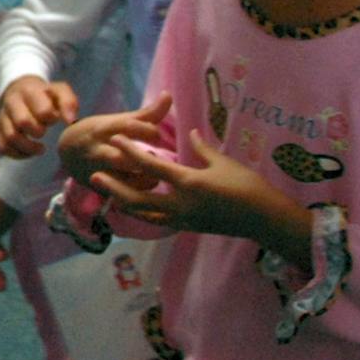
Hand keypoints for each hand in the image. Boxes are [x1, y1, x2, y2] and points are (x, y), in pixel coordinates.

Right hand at [0, 76, 80, 157]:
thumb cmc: (45, 95)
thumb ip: (68, 102)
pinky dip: (19, 154)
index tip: (54, 118)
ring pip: (11, 137)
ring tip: (41, 148)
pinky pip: (4, 147)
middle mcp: (12, 102)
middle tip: (44, 131)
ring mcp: (3, 117)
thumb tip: (70, 121)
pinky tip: (29, 151)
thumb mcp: (59, 91)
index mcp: (29, 91)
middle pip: (22, 122)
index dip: (51, 118)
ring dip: (29, 147)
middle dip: (38, 131)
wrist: (21, 91)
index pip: (42, 110)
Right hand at [59, 93, 171, 190]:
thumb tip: (169, 95)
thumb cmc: (98, 132)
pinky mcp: (98, 187)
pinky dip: (138, 191)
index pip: (129, 127)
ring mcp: (97, 170)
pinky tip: (147, 183)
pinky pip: (122, 195)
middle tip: (155, 156)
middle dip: (145, 158)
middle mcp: (98, 150)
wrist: (65, 151)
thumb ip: (146, 113)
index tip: (156, 136)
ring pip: (124, 179)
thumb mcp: (116, 120)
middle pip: (124, 156)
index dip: (149, 131)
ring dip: (145, 178)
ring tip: (154, 173)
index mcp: (104, 128)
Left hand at [93, 128, 311, 265]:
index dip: (130, 152)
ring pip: (145, 214)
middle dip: (115, 186)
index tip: (114, 139)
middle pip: (138, 197)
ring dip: (124, 203)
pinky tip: (133, 208)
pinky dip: (143, 214)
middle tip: (94, 176)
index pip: (151, 166)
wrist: (265, 219)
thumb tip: (189, 132)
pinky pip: (158, 221)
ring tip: (108, 194)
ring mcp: (183, 219)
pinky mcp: (188, 227)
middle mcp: (181, 204)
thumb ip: (202, 148)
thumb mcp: (223, 163)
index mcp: (188, 183)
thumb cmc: (248, 186)